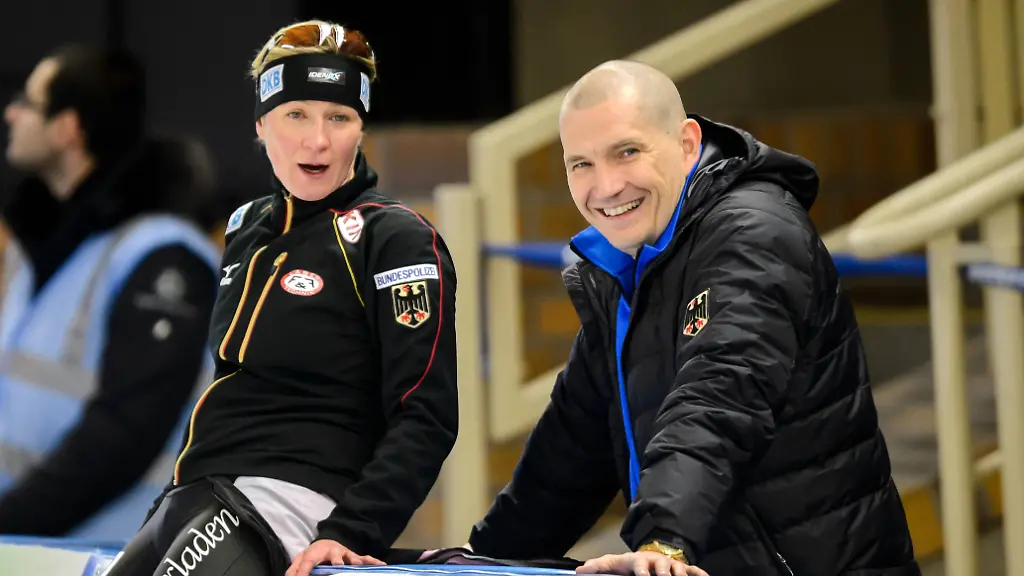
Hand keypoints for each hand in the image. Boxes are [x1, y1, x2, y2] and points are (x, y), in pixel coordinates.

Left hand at [286, 539, 384, 575]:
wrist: (327, 541)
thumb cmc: (314, 553)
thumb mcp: (301, 559)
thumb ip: (295, 569)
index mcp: (316, 553)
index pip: (308, 562)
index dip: (304, 571)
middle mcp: (332, 552)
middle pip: (335, 557)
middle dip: (337, 562)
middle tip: (338, 566)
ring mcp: (344, 554)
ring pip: (351, 557)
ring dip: (355, 561)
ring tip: (358, 565)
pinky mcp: (353, 556)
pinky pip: (365, 558)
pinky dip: (372, 561)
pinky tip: (381, 564)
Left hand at [576, 551, 708, 575]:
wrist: (650, 555)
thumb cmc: (630, 564)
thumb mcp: (614, 563)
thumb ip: (598, 566)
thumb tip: (579, 571)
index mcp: (640, 561)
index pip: (640, 565)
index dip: (642, 571)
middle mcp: (657, 562)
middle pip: (663, 567)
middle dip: (665, 573)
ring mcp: (671, 565)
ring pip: (679, 570)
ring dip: (681, 574)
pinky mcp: (683, 568)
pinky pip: (694, 571)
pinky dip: (700, 574)